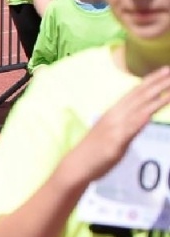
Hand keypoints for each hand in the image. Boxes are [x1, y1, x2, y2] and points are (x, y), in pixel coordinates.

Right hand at [62, 66, 169, 186]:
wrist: (75, 166)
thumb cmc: (92, 152)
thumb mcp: (111, 133)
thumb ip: (128, 124)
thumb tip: (144, 117)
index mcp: (113, 113)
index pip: (134, 93)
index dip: (150, 81)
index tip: (164, 70)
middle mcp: (114, 116)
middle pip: (139, 96)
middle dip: (157, 83)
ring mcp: (114, 128)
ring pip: (139, 108)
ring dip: (157, 96)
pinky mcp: (115, 142)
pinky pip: (132, 128)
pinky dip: (143, 118)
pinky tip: (152, 112)